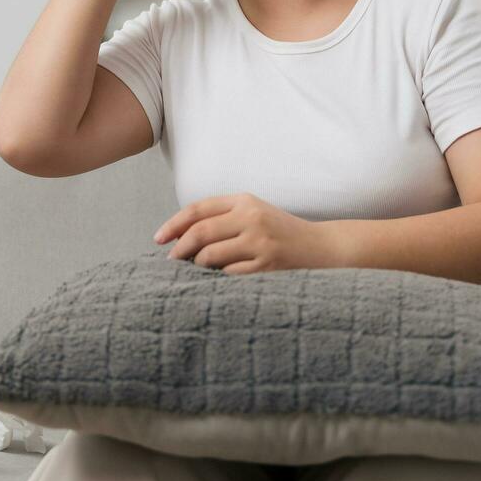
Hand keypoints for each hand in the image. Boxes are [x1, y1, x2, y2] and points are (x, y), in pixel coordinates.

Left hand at [152, 192, 325, 274]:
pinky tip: (215, 281)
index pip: (198, 209)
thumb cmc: (280, 232)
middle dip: (179, 249)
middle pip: (200, 232)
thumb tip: (179, 236)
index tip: (158, 239)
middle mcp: (251, 217)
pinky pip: (228, 275)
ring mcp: (259, 242)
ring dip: (197, 266)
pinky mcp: (266, 266)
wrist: (321, 247)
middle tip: (171, 261)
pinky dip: (217, 279)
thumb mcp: (253, 213)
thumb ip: (222, 217)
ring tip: (196, 271)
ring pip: (210, 256)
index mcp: (245, 200)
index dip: (173, 224)